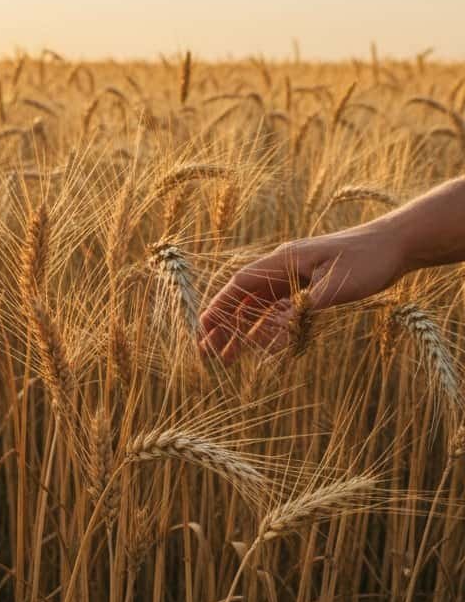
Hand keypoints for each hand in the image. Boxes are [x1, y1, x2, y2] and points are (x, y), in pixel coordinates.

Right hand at [199, 224, 406, 362]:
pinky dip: (266, 326)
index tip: (204, 329)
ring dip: (242, 330)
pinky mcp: (310, 285)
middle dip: (224, 324)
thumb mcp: (336, 287)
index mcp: (284, 261)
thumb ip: (302, 310)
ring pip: (260, 306)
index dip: (219, 307)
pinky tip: (260, 345)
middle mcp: (284, 268)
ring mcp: (296, 277)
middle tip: (210, 352)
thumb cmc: (369, 260)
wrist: (397, 244)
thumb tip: (272, 333)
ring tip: (229, 357)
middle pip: (244, 298)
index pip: (240, 285)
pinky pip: (279, 308)